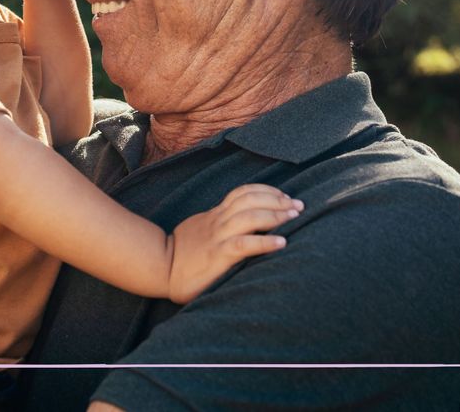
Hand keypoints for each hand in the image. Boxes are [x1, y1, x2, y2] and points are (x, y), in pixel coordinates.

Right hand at [166, 183, 301, 303]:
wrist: (161, 267)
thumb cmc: (184, 252)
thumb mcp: (201, 229)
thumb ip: (219, 224)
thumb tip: (242, 223)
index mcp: (216, 215)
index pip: (243, 193)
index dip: (267, 191)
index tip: (286, 197)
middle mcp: (219, 221)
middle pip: (250, 200)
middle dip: (278, 200)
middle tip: (298, 206)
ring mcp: (218, 237)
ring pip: (249, 216)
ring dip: (275, 214)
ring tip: (294, 217)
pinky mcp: (218, 256)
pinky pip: (244, 244)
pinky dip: (265, 242)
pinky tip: (281, 243)